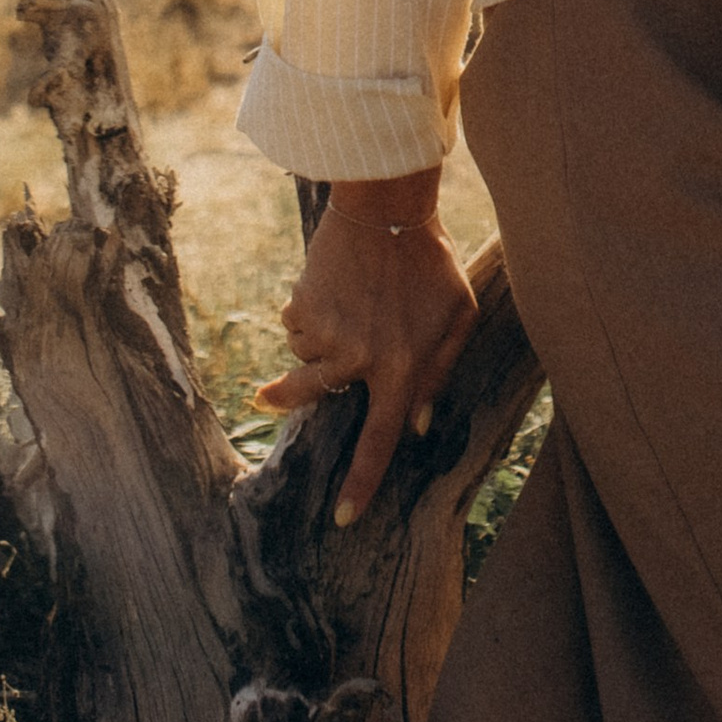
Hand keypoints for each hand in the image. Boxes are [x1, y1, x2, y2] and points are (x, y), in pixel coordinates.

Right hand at [251, 172, 478, 524]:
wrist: (386, 203)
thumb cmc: (430, 261)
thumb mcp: (456, 315)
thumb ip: (439, 372)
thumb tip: (416, 426)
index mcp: (402, 367)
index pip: (379, 440)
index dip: (361, 482)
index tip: (341, 519)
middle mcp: (359, 359)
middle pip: (308, 398)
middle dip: (284, 397)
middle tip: (265, 396)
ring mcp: (327, 333)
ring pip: (303, 357)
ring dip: (314, 337)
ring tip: (339, 300)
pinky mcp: (303, 306)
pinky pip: (293, 325)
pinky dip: (305, 312)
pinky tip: (328, 283)